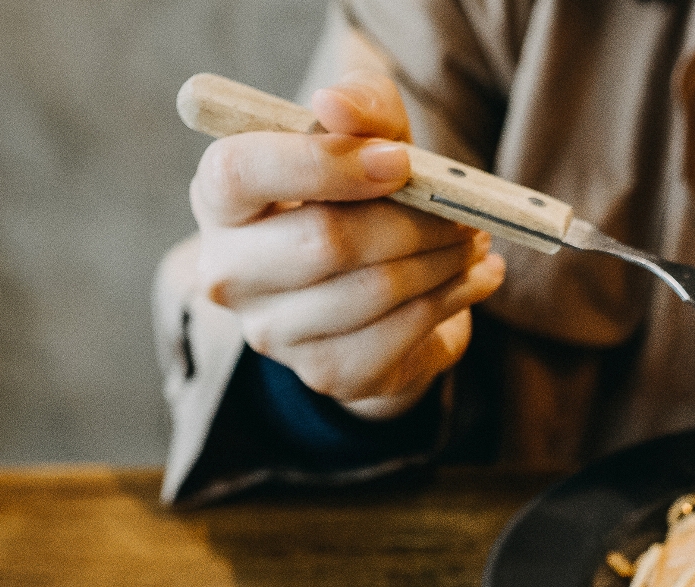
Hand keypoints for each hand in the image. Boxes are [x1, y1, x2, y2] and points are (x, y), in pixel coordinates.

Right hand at [189, 71, 505, 419]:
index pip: (240, 173)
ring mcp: (272, 332)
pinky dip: (453, 298)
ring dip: (443, 260)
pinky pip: (402, 333)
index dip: (324, 164)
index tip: (399, 161)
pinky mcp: (325, 373)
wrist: (376, 289)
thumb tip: (335, 105)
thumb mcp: (367, 134)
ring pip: (374, 289)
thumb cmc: (362, 192)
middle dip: (412, 221)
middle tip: (464, 210)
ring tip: (474, 239)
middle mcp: (228, 271)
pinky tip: (474, 278)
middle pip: (325, 241)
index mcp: (220, 198)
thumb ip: (359, 106)